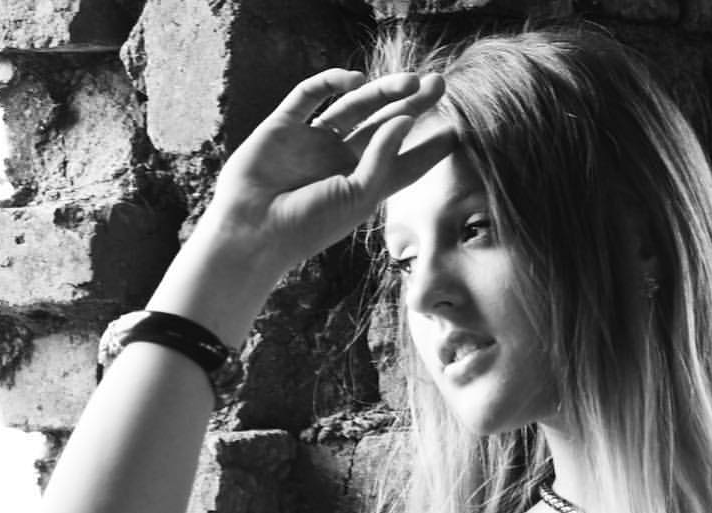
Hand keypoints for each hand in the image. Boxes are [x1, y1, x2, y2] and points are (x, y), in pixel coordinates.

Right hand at [202, 68, 454, 278]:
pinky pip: (309, 97)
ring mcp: (312, 141)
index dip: (429, 148)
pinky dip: (330, 84)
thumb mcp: (358, 196)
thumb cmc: (309, 225)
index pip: (404, 163)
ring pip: (353, 107)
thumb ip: (383, 158)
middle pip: (383, 125)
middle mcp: (340, 161)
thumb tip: (405, 118)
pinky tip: (354, 81)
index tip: (456, 130)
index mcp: (363, 186)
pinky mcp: (284, 126)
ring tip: (410, 81)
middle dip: (411, 105)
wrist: (254, 231)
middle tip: (439, 84)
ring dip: (381, 92)